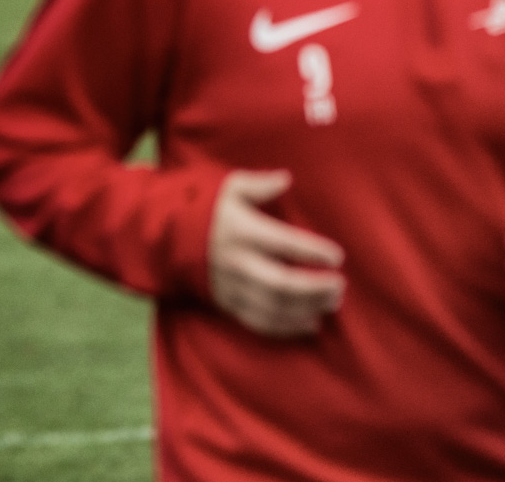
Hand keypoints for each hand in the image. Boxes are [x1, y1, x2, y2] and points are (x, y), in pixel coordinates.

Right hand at [208, 170, 345, 337]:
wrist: (164, 237)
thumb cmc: (203, 208)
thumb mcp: (227, 187)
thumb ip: (259, 184)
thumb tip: (286, 178)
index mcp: (242, 231)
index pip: (285, 244)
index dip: (314, 251)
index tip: (337, 256)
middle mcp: (238, 262)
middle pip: (284, 283)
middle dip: (316, 288)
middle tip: (339, 285)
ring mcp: (231, 286)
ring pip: (275, 306)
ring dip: (307, 308)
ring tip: (331, 303)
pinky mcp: (226, 303)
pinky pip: (260, 322)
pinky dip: (287, 327)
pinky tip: (310, 323)